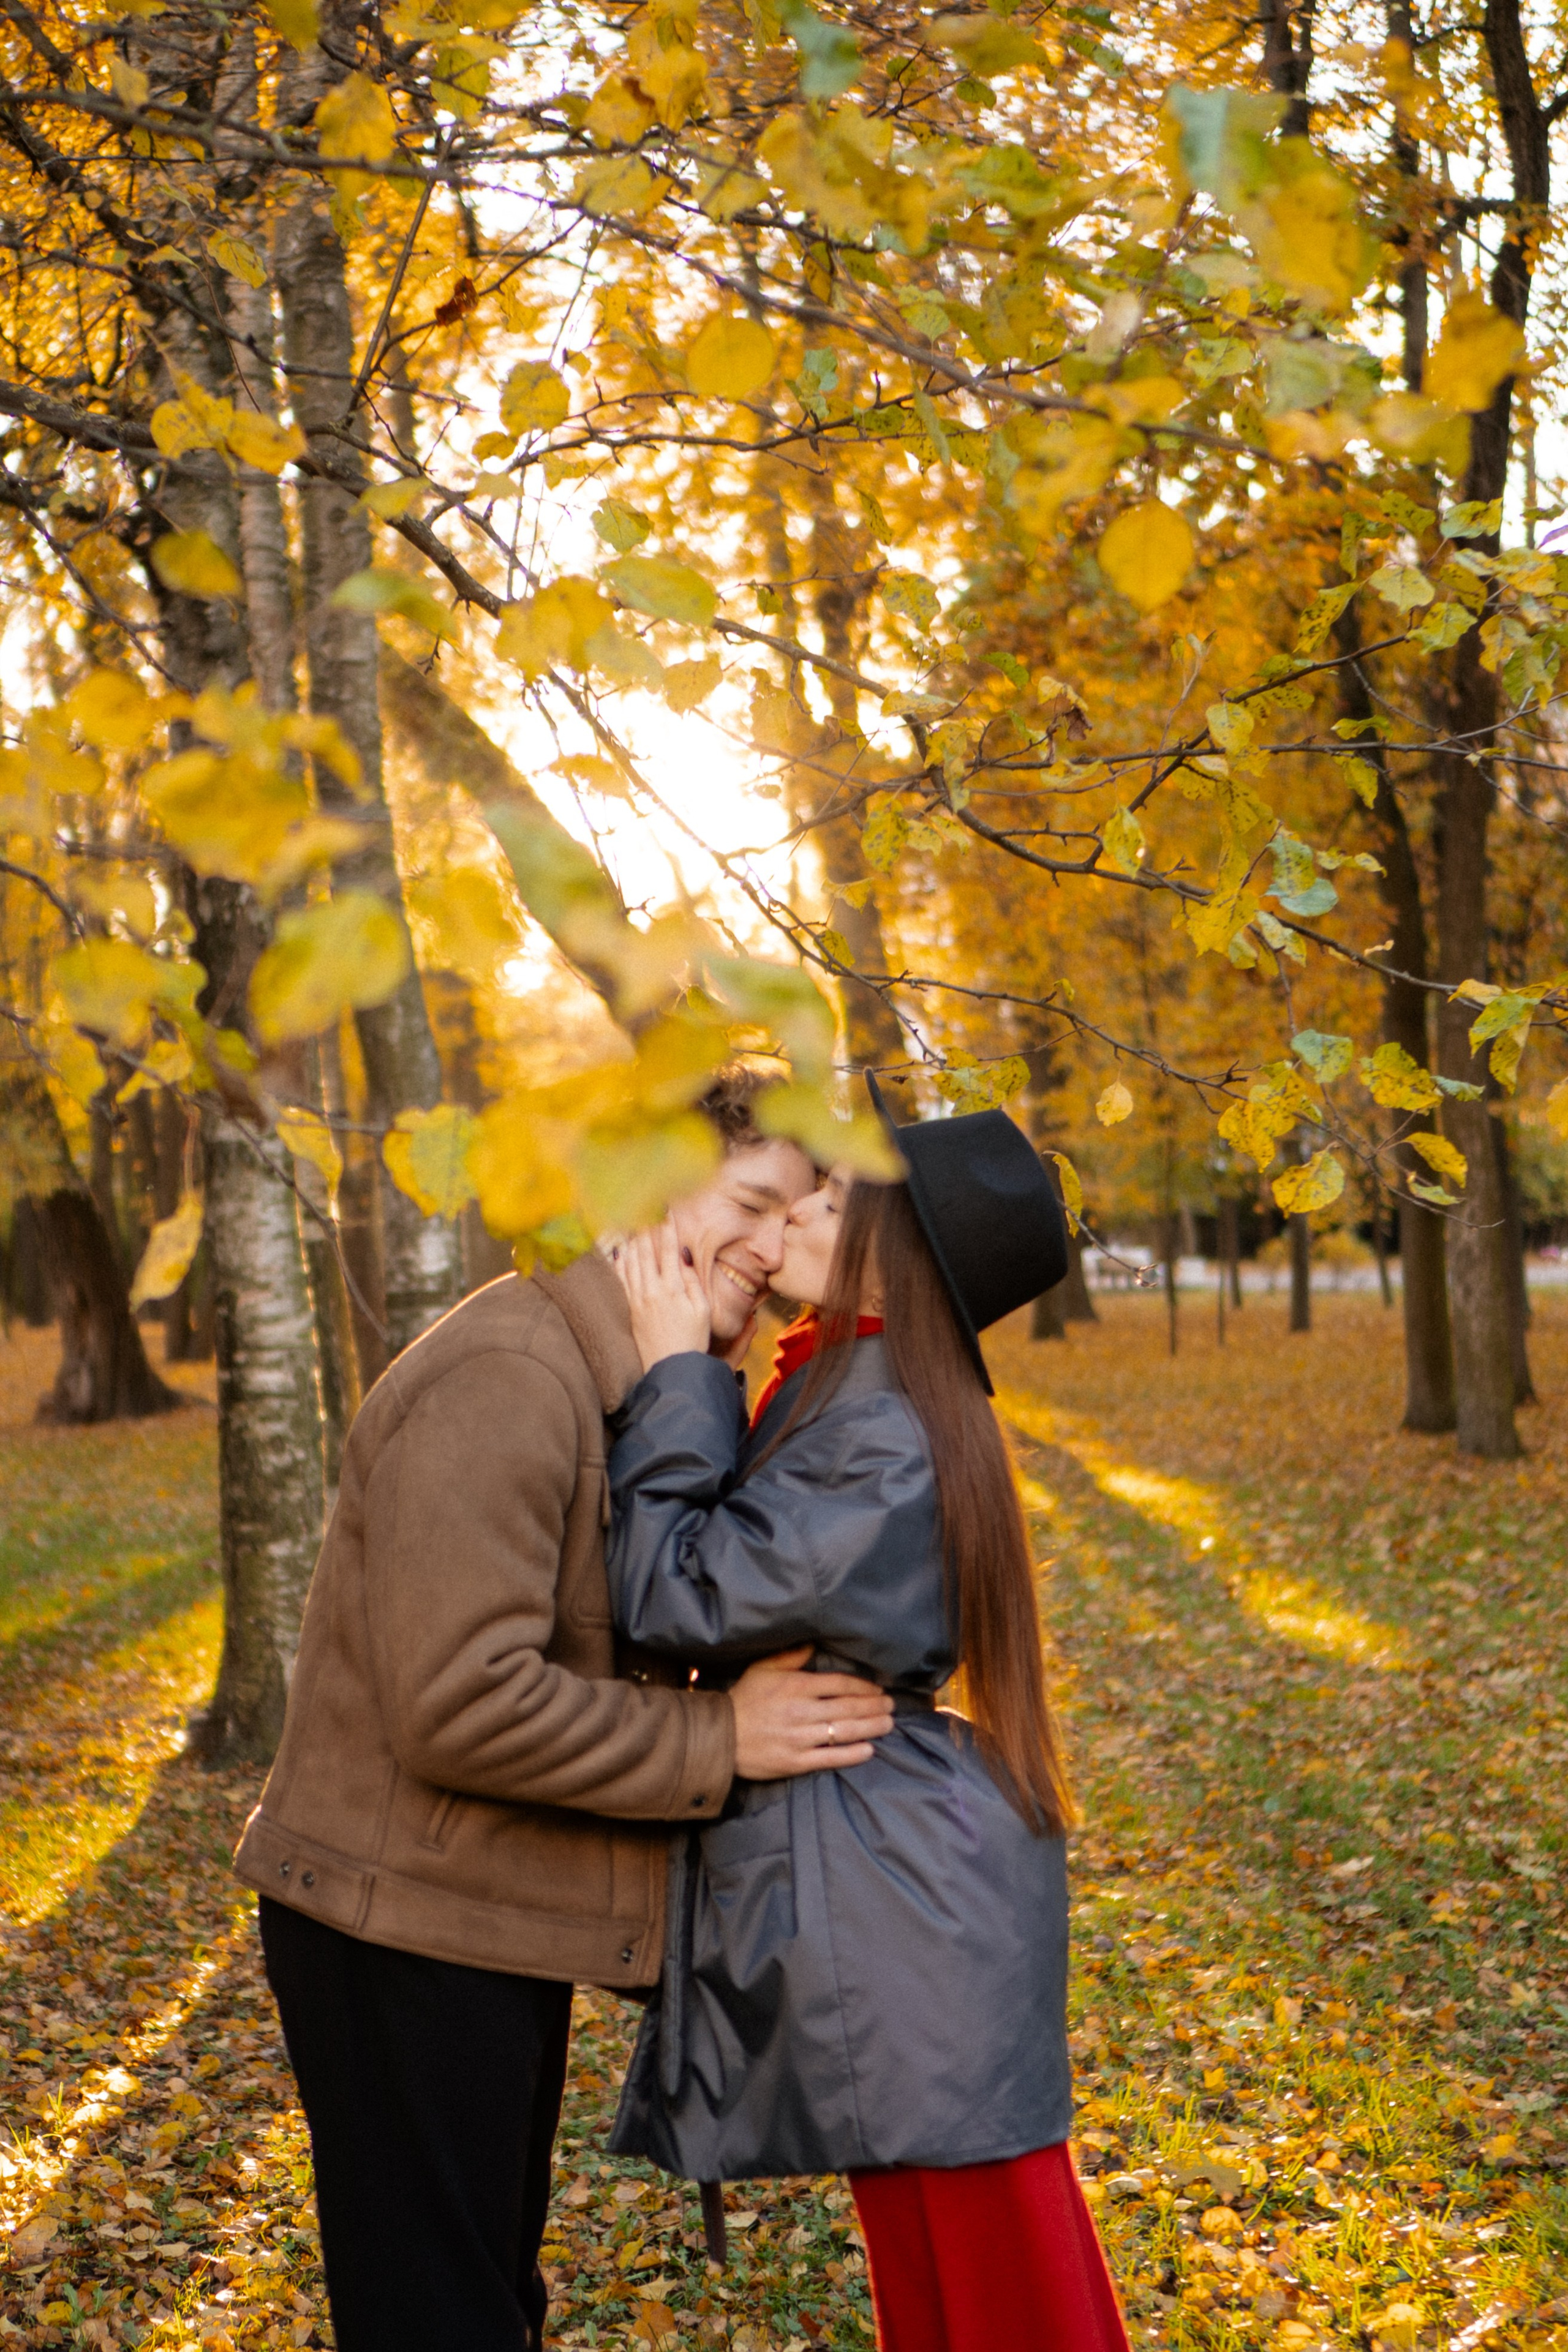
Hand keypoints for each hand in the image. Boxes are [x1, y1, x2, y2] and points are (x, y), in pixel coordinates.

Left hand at [614, 1221, 710, 1370]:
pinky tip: (619, 1250)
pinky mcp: (629, 1309)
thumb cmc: (692, 1341)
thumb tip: (682, 1256)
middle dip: (645, 1228)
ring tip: (631, 1222)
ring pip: (630, 1261)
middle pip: (645, 1251)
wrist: (670, 1369)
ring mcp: (637, 1299)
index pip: (668, 1250)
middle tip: (643, 1209)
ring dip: (631, 1240)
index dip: (667, 1228)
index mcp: (673, 1289)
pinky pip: (621, 1279)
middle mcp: (652, 1290)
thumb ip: (692, 1281)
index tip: (666, 1210)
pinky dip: (619, 1262)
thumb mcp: (703, 1311)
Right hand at [729, 1646, 894, 1777]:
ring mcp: (799, 1738)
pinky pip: (830, 1758)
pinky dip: (852, 1754)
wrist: (720, 1737)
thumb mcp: (762, 1669)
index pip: (840, 1684)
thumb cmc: (743, 1700)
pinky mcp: (795, 1761)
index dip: (864, 1687)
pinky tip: (869, 1750)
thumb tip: (813, 1643)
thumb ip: (790, 1657)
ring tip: (888, 1724)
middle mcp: (801, 1711)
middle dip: (874, 1706)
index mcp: (795, 1686)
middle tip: (892, 1705)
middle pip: (847, 1707)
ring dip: (870, 1727)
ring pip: (843, 1731)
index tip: (878, 1689)